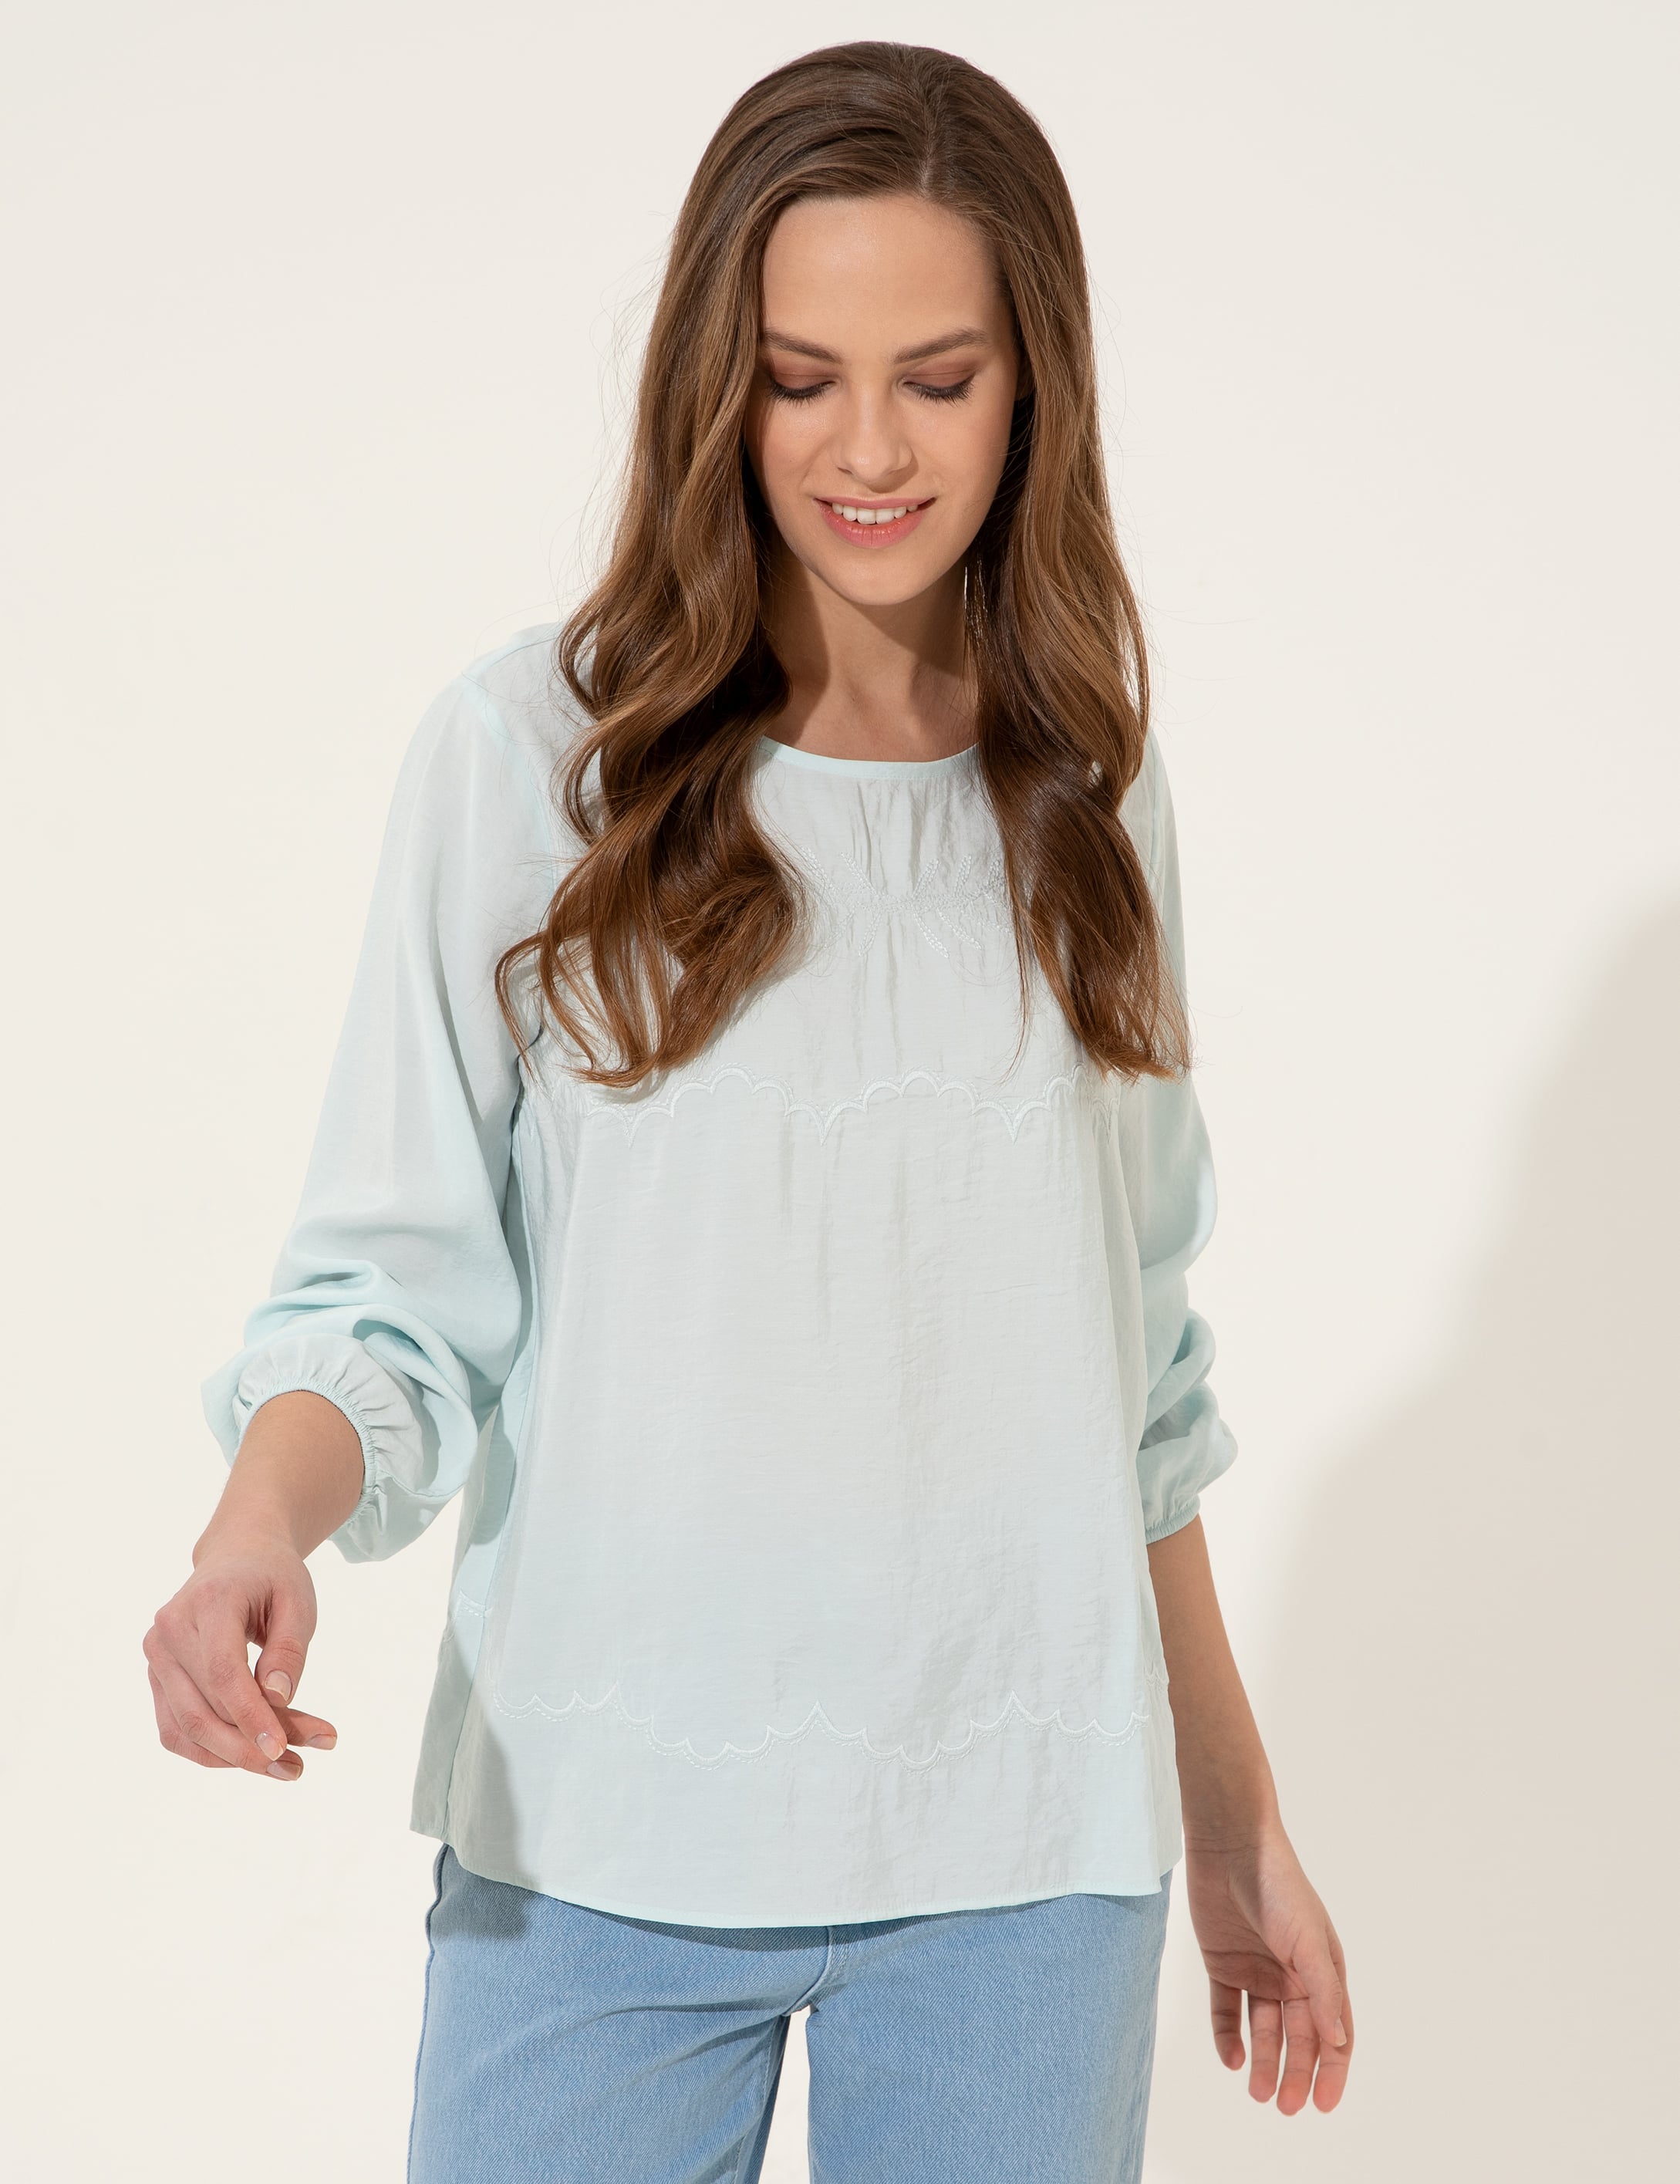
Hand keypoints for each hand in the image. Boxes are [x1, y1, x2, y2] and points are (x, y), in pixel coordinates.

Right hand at [143, 1534, 337, 1779]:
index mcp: (208, 1601)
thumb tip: (278, 1699)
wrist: (237, 1555)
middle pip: (204, 1708)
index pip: (222, 1672)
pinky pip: (177, 1729)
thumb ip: (289, 1650)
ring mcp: (157, 1655)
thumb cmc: (273, 1577)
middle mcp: (169, 1630)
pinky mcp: (158, 1678)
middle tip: (300, 1767)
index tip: (283, 1749)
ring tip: (289, 1767)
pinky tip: (253, 1756)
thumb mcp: (298, 1601)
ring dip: (234, 1758)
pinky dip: (213, 1751)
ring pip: (186, 1728)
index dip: (250, 1717)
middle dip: (251, 1747)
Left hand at [1183, 1824, 1352, 2113]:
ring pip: (1263, 2029)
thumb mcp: (1307, 1940)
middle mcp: (1292, 1974)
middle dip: (1294, 2073)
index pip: (1333, 2031)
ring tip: (1258, 2092)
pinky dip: (1228, 2036)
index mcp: (1322, 1970)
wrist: (1229, 1844)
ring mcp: (1256, 1970)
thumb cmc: (1278, 1886)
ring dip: (1263, 2061)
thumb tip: (1338, 2042)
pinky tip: (1231, 2059)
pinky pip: (1226, 2009)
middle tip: (1284, 2106)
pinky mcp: (1222, 1963)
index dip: (1332, 2069)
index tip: (1323, 2104)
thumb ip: (1323, 1991)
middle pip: (1297, 2036)